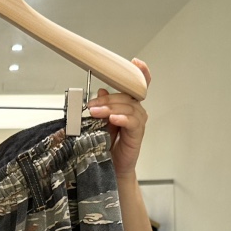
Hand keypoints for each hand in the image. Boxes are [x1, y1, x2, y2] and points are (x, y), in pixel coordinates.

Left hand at [86, 58, 151, 178]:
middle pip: (125, 96)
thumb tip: (100, 91)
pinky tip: (114, 119)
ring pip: (127, 107)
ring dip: (110, 108)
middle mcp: (135, 110)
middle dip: (107, 99)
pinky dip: (123, 118)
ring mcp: (138, 121)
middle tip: (91, 105)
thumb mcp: (100, 122)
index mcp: (127, 105)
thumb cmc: (107, 145)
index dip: (139, 73)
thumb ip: (101, 107)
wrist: (111, 167)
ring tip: (96, 113)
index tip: (135, 62)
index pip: (136, 85)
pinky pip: (132, 122)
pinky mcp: (137, 133)